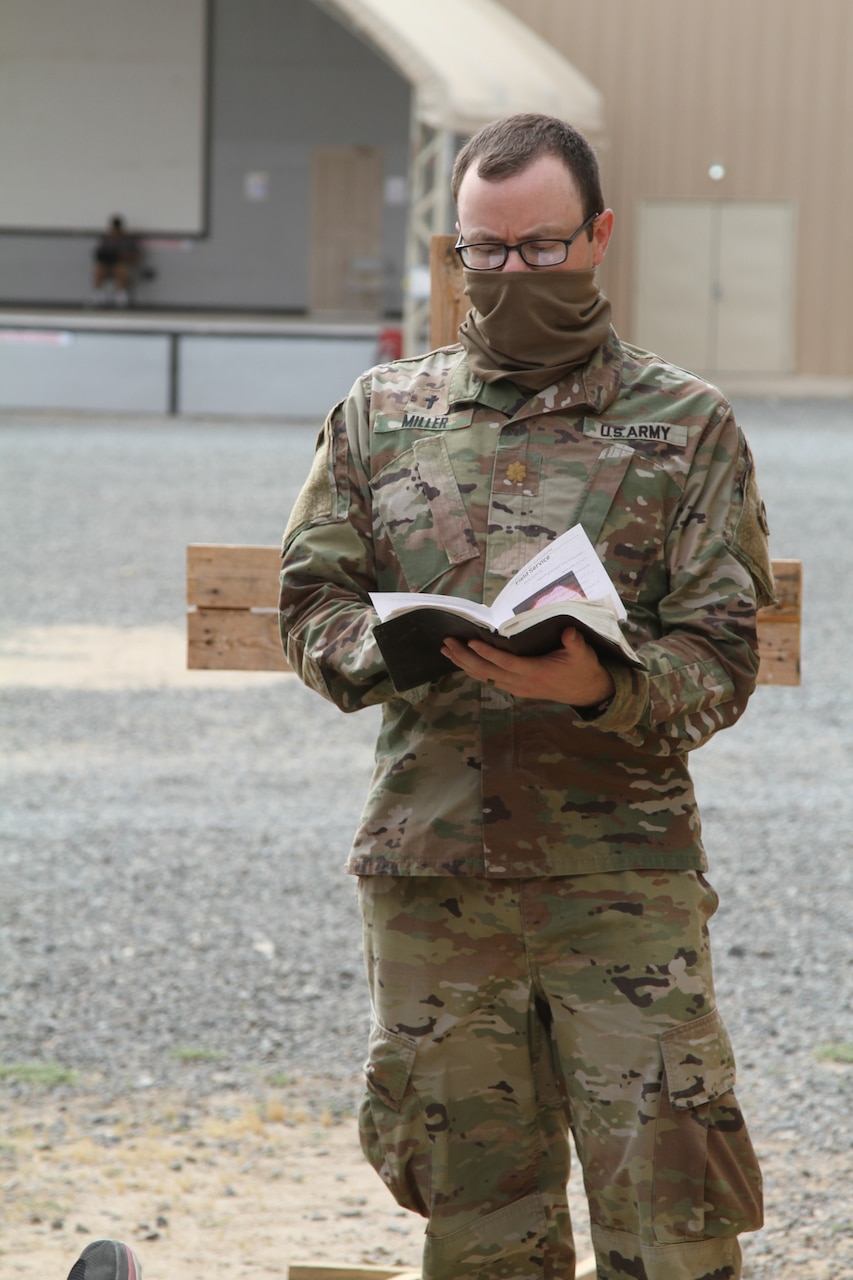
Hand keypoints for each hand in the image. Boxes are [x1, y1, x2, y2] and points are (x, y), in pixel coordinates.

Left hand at [441, 627, 615, 705]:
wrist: (587, 691)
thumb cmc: (582, 668)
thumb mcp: (583, 654)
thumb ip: (575, 643)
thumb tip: (569, 632)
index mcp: (535, 672)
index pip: (506, 663)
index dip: (488, 654)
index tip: (471, 641)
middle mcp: (522, 683)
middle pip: (487, 671)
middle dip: (465, 657)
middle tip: (448, 643)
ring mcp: (517, 687)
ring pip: (485, 677)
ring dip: (464, 664)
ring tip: (447, 650)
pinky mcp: (516, 688)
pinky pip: (490, 680)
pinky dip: (474, 670)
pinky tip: (462, 662)